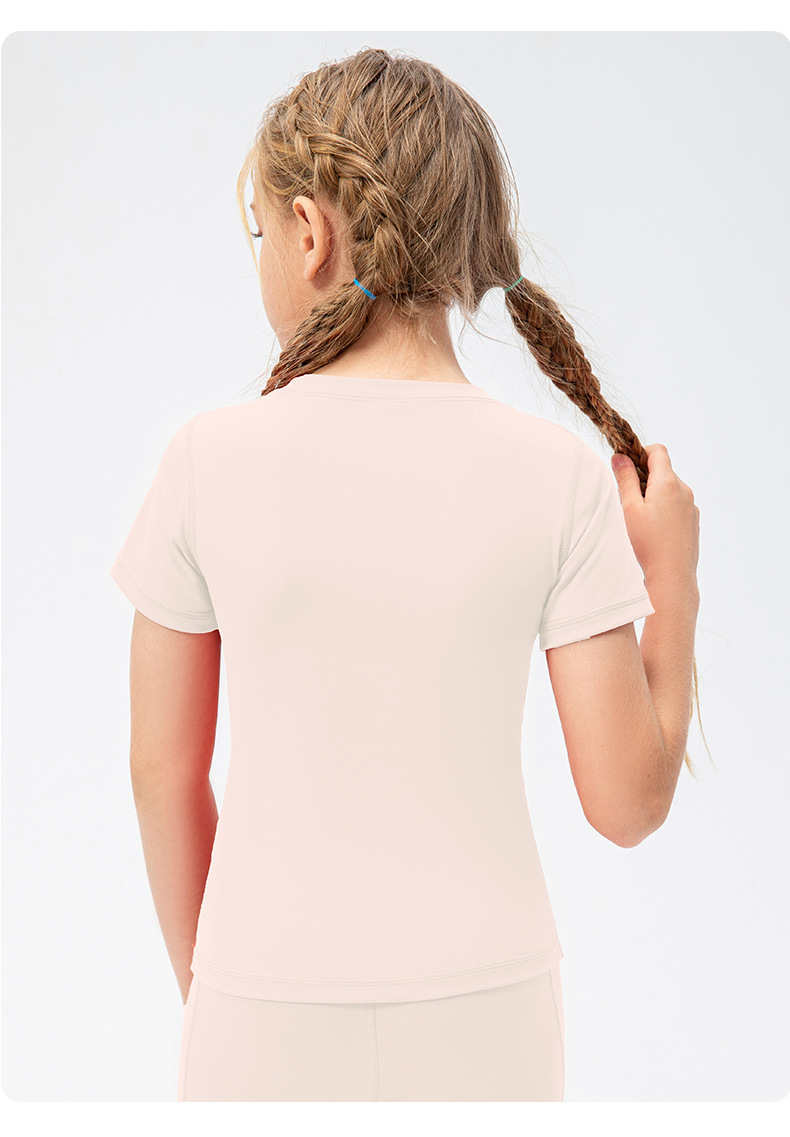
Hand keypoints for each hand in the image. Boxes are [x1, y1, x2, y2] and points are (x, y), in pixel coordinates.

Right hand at [611, 443, 699, 584]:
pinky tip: (655, 530)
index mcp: (668, 482)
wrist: (672, 575)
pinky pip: (678, 505)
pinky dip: (666, 509)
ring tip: (642, 520)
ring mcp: (692, 506)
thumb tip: (620, 457)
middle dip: (645, 479)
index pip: (658, 451)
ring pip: (670, 489)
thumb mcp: (629, 508)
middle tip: (629, 500)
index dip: (640, 453)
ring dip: (655, 495)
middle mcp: (684, 490)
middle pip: (663, 471)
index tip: (628, 468)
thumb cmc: (648, 543)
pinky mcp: (694, 521)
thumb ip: (625, 479)